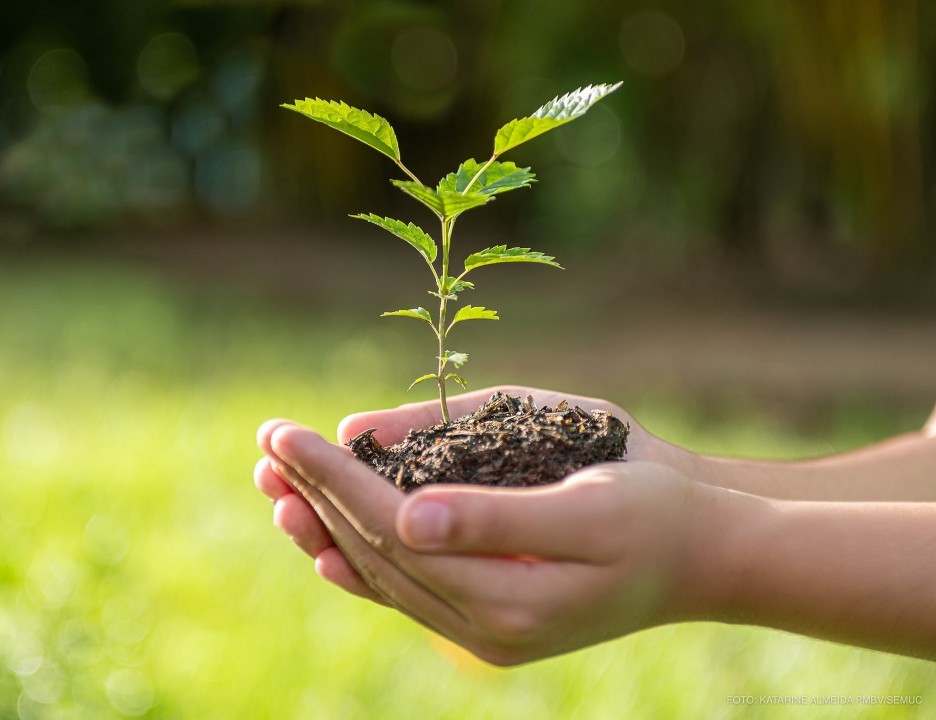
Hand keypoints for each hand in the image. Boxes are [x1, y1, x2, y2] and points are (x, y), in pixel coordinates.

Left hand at [254, 386, 692, 599]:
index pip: (394, 531)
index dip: (335, 479)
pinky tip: (325, 549)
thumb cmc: (656, 514)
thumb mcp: (589, 505)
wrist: (704, 554)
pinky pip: (410, 594)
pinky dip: (362, 564)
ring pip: (384, 578)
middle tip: (264, 446)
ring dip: (326, 529)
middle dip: (317, 495)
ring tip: (274, 490)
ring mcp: (486, 633)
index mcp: (510, 601)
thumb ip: (497, 517)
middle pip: (378, 553)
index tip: (286, 433)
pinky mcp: (491, 620)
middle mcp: (486, 629)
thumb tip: (408, 516)